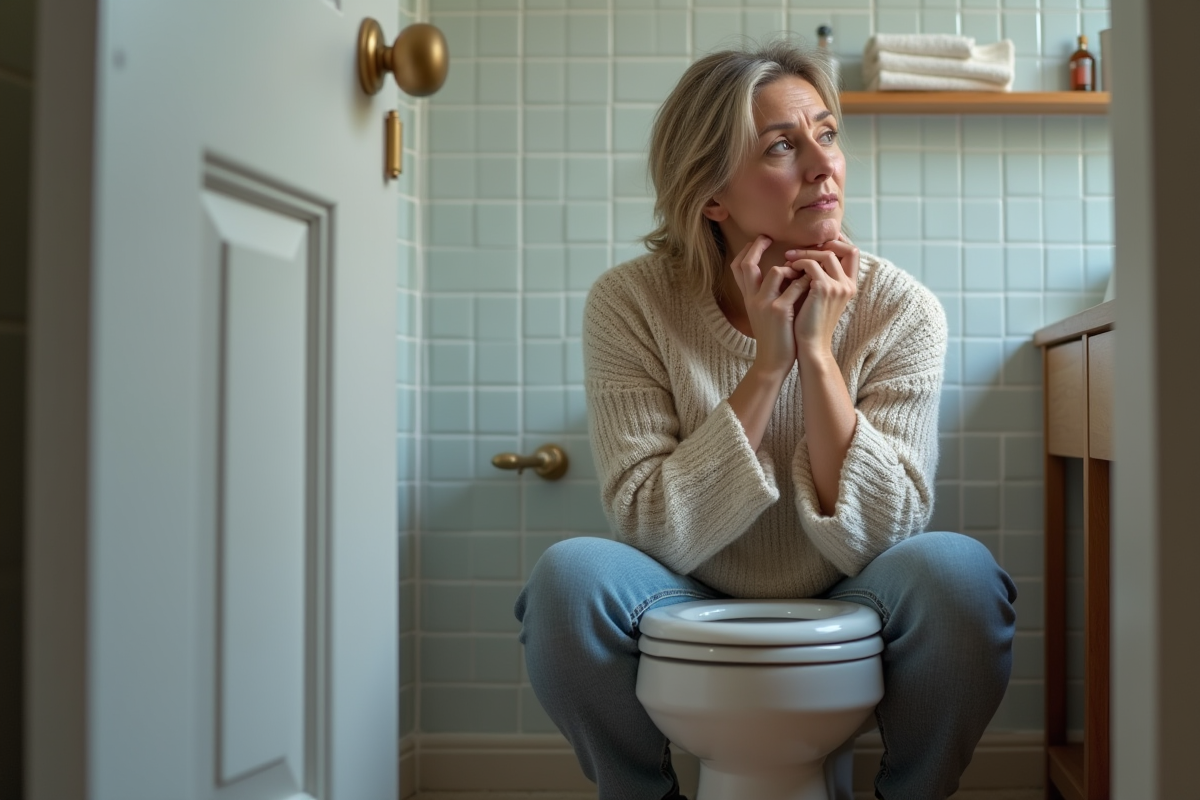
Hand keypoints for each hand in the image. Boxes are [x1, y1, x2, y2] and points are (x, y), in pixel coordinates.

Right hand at [728, 235, 807, 376]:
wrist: (773, 361)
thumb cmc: (776, 336)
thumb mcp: (766, 313)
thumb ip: (771, 293)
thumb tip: (786, 271)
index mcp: (748, 298)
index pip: (738, 268)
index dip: (747, 251)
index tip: (759, 241)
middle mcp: (752, 299)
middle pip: (747, 264)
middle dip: (758, 247)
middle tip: (770, 238)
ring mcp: (764, 304)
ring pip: (775, 271)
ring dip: (792, 267)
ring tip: (803, 271)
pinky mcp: (780, 311)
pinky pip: (795, 286)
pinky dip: (806, 282)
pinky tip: (814, 284)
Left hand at [784, 233, 858, 363]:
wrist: (810, 346)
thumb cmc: (809, 324)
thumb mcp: (818, 298)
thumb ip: (818, 278)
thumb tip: (805, 258)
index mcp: (849, 286)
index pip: (852, 253)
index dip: (837, 241)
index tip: (817, 240)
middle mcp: (848, 285)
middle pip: (843, 248)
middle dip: (819, 245)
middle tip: (796, 250)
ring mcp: (839, 286)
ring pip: (826, 254)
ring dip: (805, 253)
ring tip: (787, 258)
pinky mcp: (825, 289)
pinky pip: (812, 265)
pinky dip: (798, 263)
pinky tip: (787, 269)